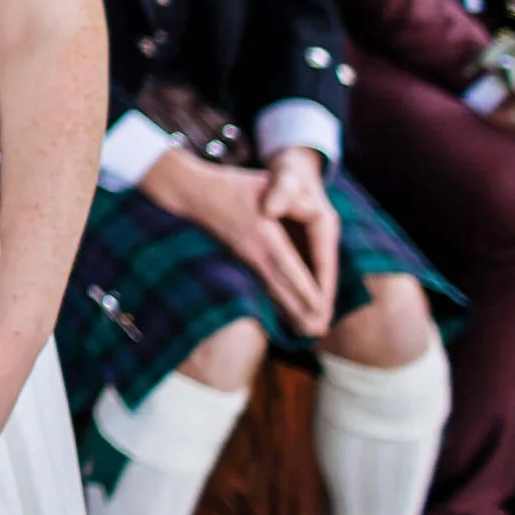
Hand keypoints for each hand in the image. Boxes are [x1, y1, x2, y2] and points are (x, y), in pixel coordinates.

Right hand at [143, 148, 330, 338]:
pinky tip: (287, 314)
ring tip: (308, 332)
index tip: (322, 310)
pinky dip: (277, 301)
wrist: (192, 193)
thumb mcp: (266, 183)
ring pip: (273, 289)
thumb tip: (317, 213)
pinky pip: (264, 285)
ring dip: (290, 311)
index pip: (289, 268)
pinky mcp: (242, 259)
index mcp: (264, 236)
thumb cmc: (233, 185)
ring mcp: (246, 258)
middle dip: (302, 309)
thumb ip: (293, 199)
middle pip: (282, 286)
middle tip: (319, 331)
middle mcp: (256, 252)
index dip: (306, 290)